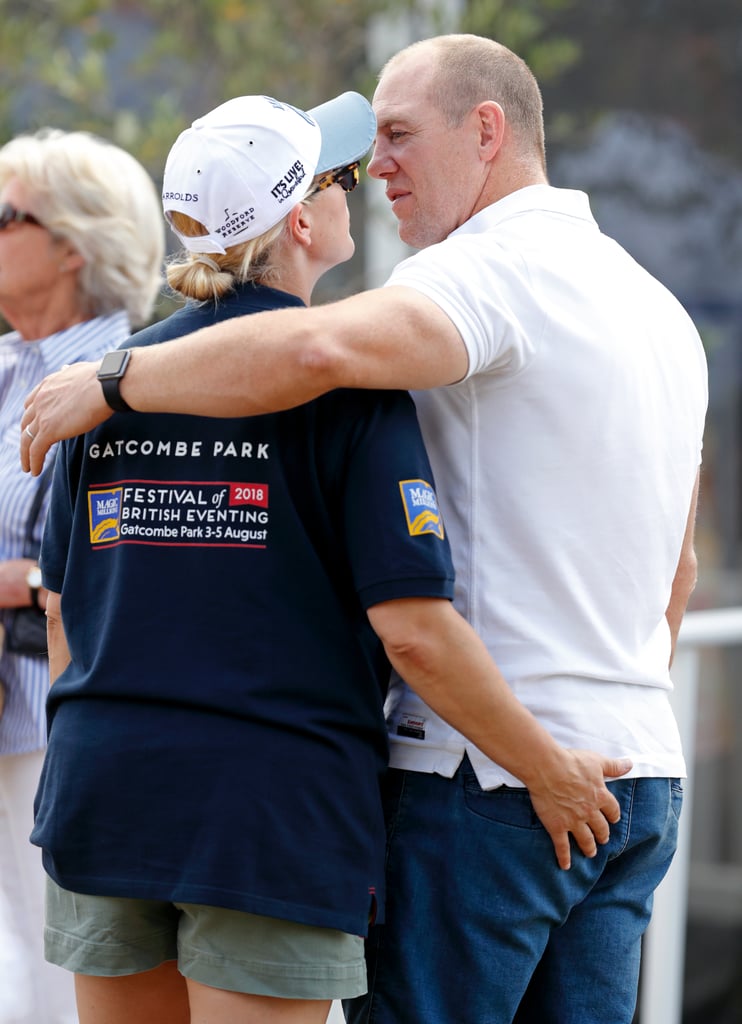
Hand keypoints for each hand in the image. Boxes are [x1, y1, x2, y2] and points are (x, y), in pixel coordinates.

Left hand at [20, 361, 110, 475]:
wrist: (107, 384)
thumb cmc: (105, 379)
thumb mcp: (85, 373)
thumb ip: (77, 378)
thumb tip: (83, 375)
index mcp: (49, 384)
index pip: (32, 402)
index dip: (32, 416)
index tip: (36, 426)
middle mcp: (41, 398)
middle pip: (26, 422)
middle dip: (26, 436)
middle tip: (29, 448)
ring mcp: (43, 415)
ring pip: (26, 439)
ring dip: (25, 454)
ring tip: (28, 466)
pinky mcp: (48, 430)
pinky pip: (35, 450)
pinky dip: (33, 462)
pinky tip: (35, 471)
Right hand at [527, 750, 631, 869]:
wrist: (547, 768)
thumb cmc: (571, 762)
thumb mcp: (596, 761)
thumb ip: (614, 766)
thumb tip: (629, 765)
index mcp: (600, 796)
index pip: (612, 811)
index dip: (613, 816)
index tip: (613, 819)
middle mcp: (589, 812)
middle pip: (601, 829)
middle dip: (603, 835)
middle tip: (603, 839)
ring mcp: (573, 822)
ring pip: (586, 840)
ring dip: (589, 848)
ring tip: (590, 852)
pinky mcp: (557, 827)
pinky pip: (562, 847)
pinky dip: (564, 858)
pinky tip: (565, 865)